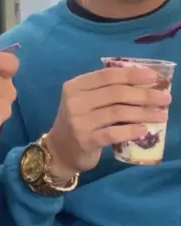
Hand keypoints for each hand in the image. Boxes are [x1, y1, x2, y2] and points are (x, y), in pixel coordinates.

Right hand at [45, 66, 170, 179]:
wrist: (59, 151)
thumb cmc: (79, 121)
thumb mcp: (84, 101)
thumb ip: (105, 90)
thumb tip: (142, 82)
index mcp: (75, 86)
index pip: (107, 75)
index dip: (132, 75)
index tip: (153, 77)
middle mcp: (75, 101)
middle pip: (116, 93)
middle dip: (144, 95)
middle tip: (165, 98)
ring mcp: (79, 121)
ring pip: (118, 112)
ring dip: (144, 113)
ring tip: (162, 115)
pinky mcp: (86, 140)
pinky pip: (114, 133)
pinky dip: (131, 131)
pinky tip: (145, 130)